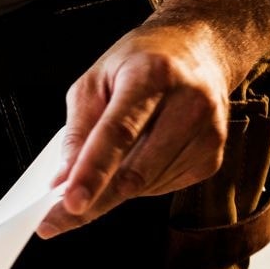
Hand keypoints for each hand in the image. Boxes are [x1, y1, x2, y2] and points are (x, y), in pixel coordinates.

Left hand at [37, 20, 241, 238]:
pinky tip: (139, 156)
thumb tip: (63, 179)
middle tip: (56, 217)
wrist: (198, 51)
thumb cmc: (141, 63)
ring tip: (107, 162)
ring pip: (145, 186)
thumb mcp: (96, 80)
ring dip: (114, 188)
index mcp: (153, 76)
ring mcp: (208, 133)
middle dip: (92, 200)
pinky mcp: (212, 156)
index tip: (69, 203)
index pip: (118, 134)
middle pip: (134, 172)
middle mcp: (189, 103)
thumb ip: (78, 130)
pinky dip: (139, 183)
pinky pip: (162, 187)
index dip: (92, 173)